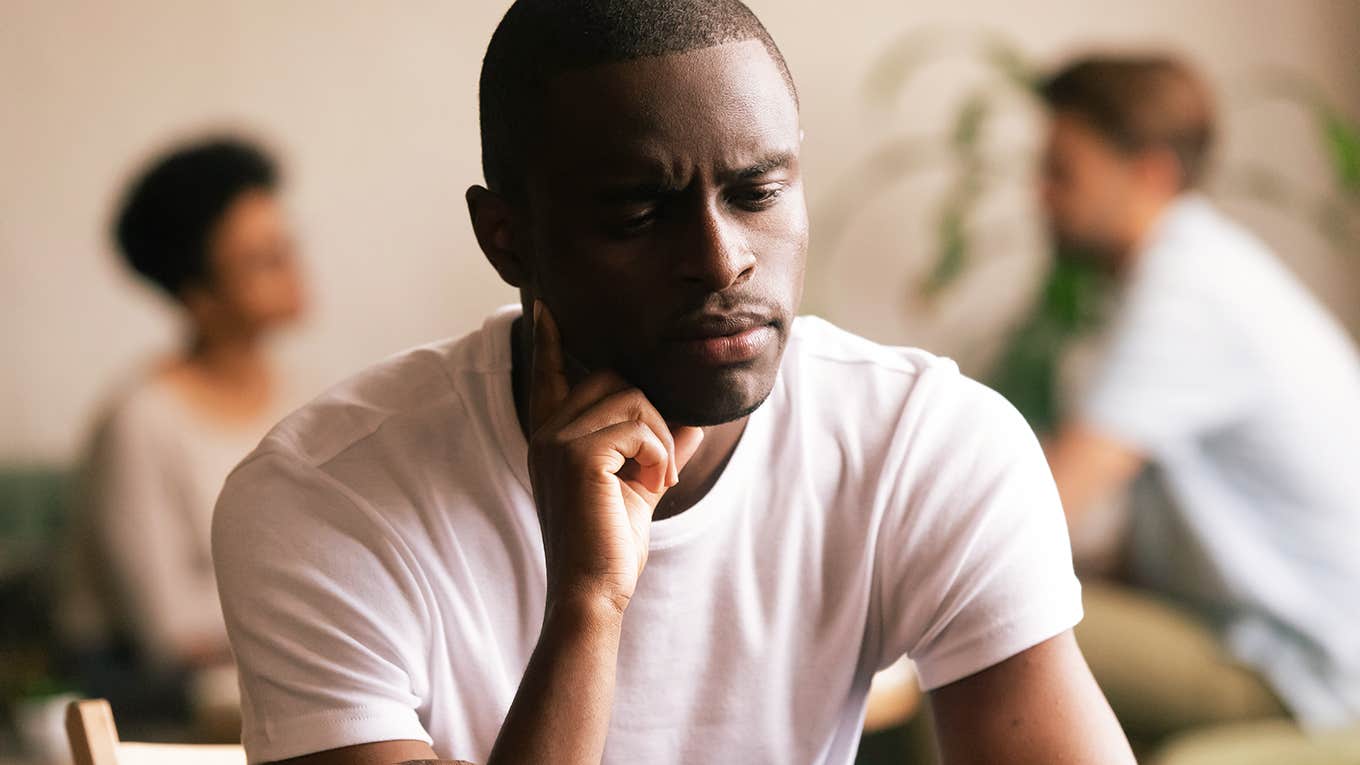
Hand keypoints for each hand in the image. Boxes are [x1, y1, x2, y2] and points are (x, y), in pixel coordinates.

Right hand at [526, 301, 703, 614]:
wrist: (593, 592)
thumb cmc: (611, 546)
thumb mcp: (641, 486)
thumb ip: (660, 447)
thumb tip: (696, 422)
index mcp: (552, 438)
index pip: (548, 375)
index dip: (550, 340)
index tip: (545, 305)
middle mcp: (546, 433)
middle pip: (612, 378)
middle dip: (651, 413)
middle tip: (661, 464)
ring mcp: (556, 441)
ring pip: (632, 398)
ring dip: (661, 438)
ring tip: (660, 478)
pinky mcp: (577, 455)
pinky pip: (639, 425)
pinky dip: (660, 453)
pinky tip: (656, 484)